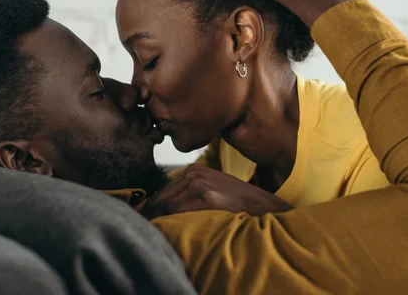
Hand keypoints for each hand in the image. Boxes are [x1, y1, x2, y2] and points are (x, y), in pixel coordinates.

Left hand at [141, 164, 291, 219]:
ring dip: (157, 223)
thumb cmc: (238, 204)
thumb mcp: (212, 191)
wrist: (264, 206)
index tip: (143, 224)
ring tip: (155, 236)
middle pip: (157, 200)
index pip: (159, 194)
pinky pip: (177, 213)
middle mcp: (193, 175)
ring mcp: (199, 184)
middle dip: (149, 218)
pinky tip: (171, 232)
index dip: (148, 211)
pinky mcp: (207, 197)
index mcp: (192, 171)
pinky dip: (170, 224)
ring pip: (164, 207)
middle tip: (145, 233)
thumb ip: (188, 196)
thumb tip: (159, 213)